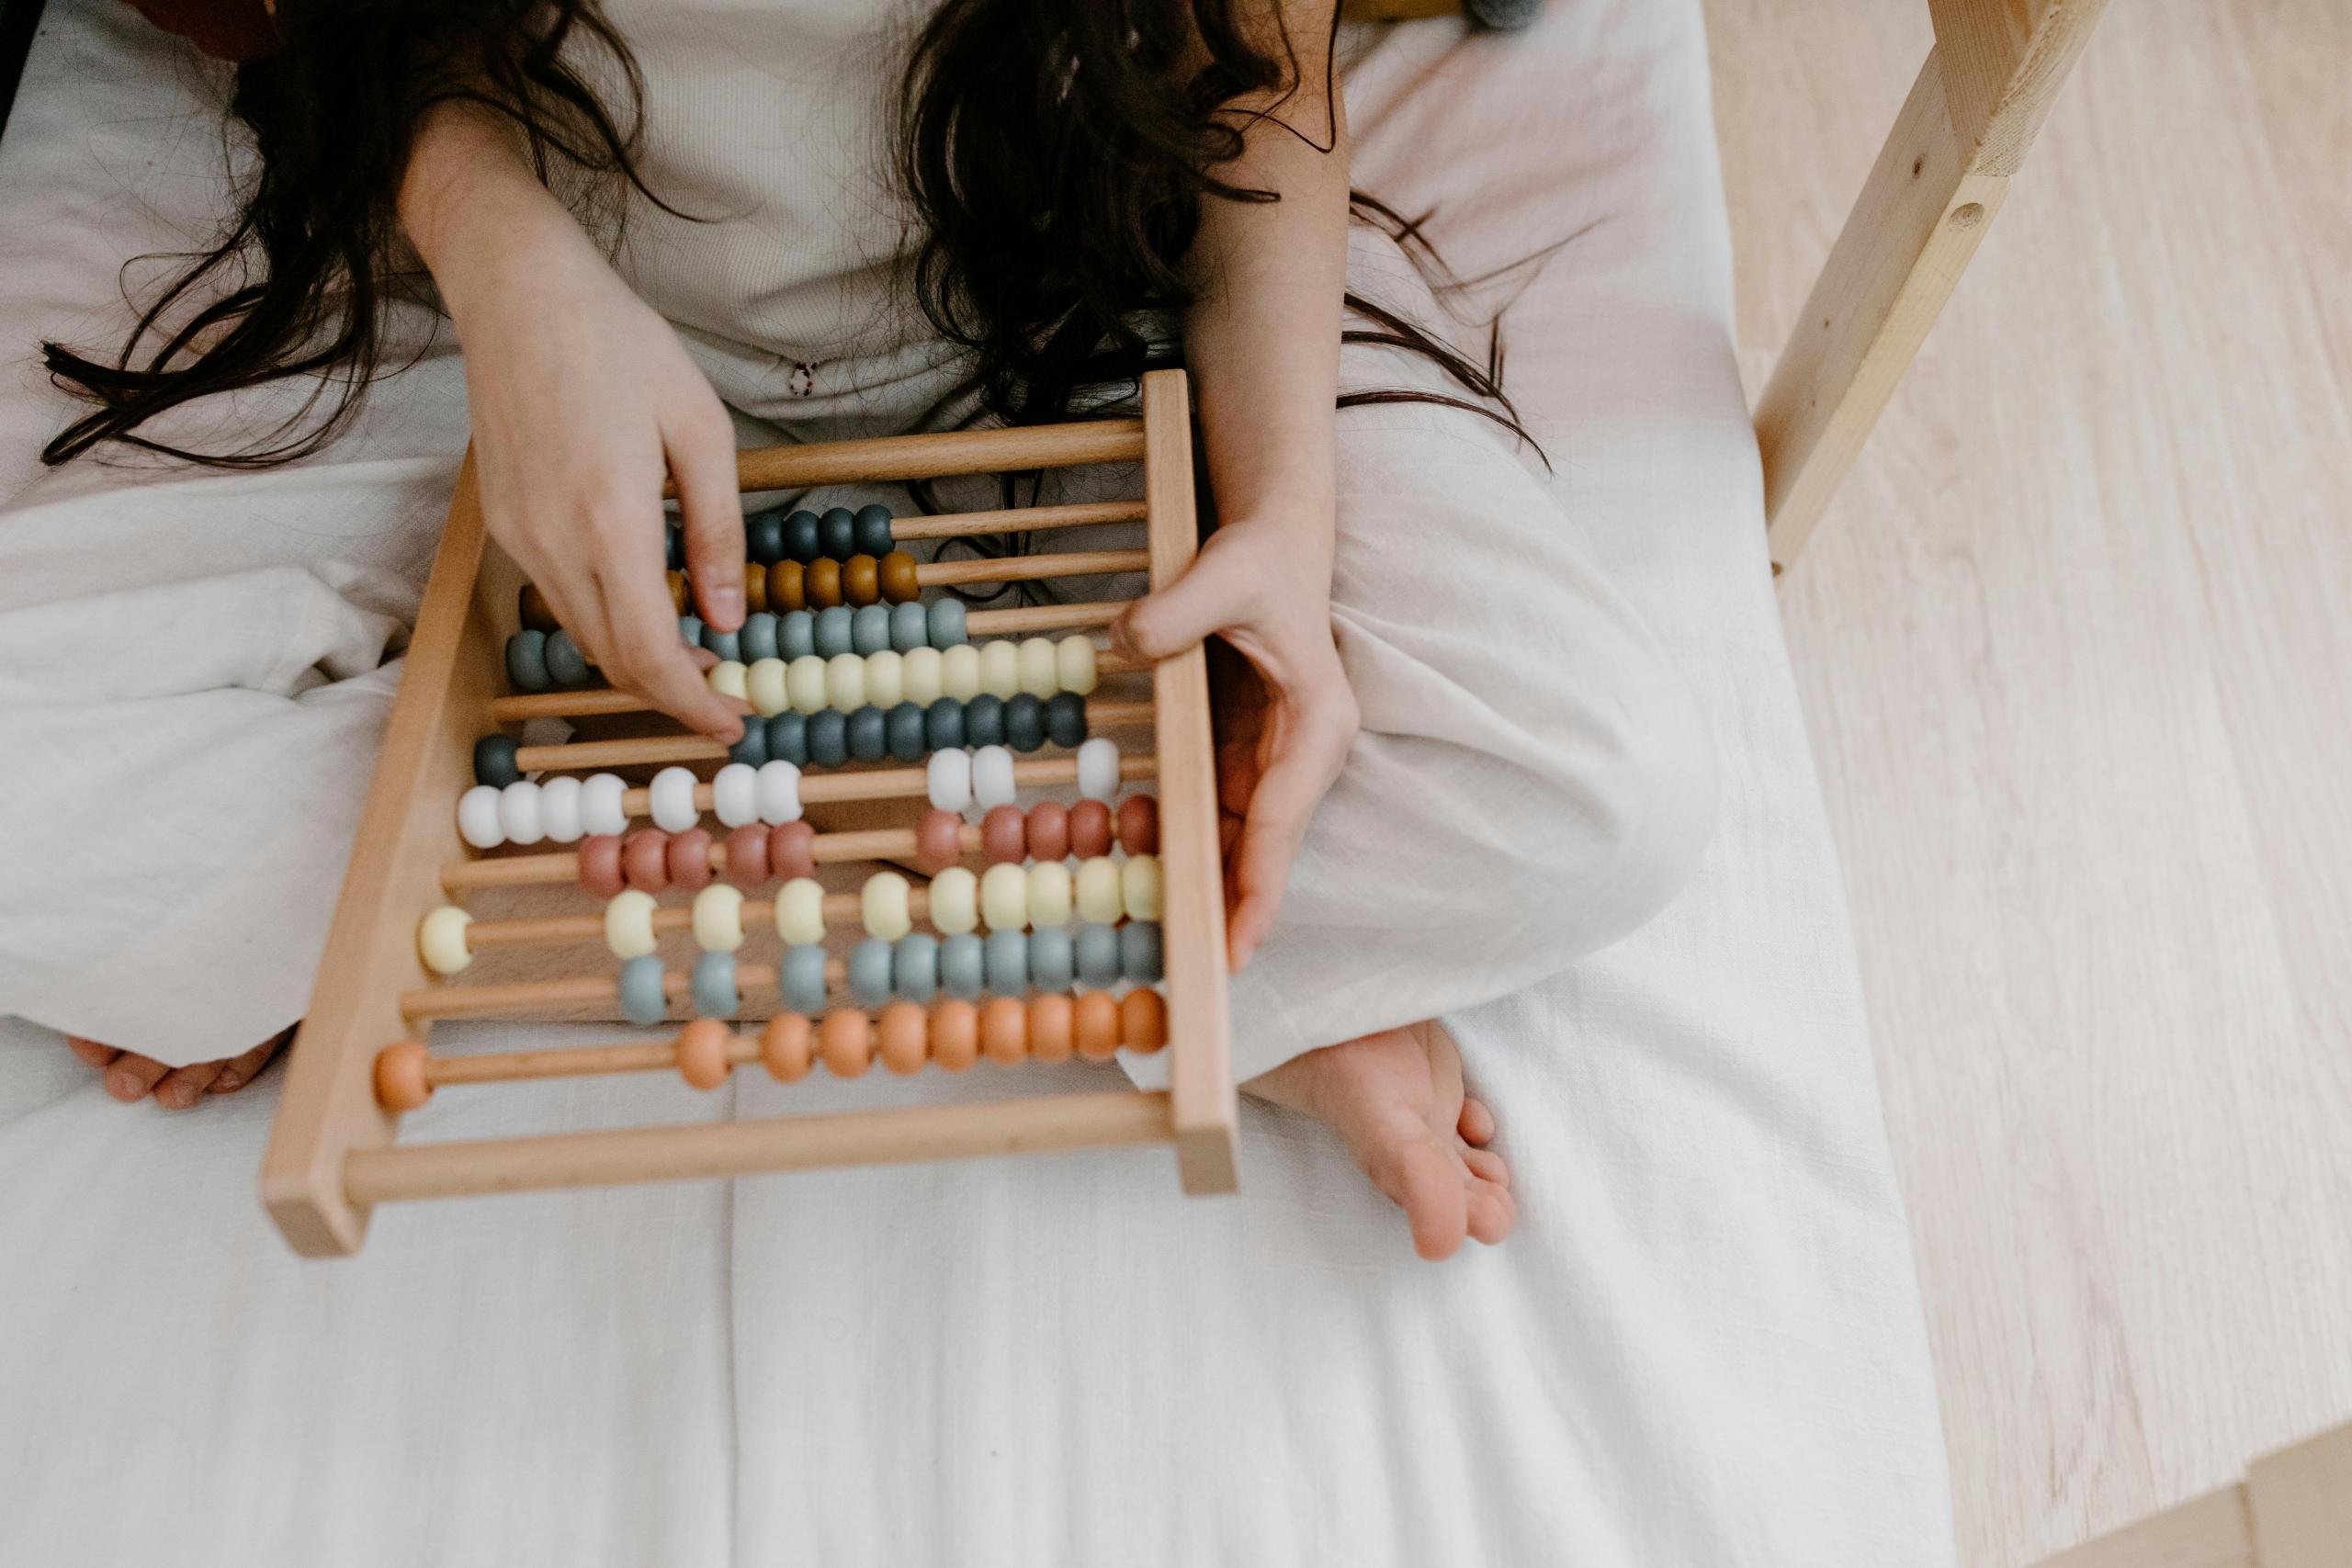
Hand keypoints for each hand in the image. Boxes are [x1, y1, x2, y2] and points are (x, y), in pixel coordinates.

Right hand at [407, 110, 745, 737]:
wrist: (518, 293)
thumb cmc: (621, 345)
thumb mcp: (702, 429)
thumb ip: (718, 531)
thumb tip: (728, 617)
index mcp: (612, 522)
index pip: (650, 654)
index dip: (692, 706)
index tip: (734, 725)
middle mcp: (555, 543)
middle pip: (613, 660)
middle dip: (671, 694)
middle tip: (725, 698)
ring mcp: (520, 538)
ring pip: (582, 636)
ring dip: (638, 661)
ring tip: (695, 653)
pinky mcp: (502, 526)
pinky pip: (559, 600)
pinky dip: (605, 622)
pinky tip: (647, 601)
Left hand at [1114, 517, 1357, 970]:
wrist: (1276, 538)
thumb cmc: (1260, 556)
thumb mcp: (1222, 573)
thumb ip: (1176, 611)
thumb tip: (1126, 643)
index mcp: (1316, 724)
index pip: (1280, 823)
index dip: (1255, 890)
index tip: (1234, 950)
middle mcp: (1303, 754)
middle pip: (1263, 849)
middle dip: (1228, 912)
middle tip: (1186, 974)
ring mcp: (1274, 758)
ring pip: (1237, 840)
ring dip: (1202, 886)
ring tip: (1159, 944)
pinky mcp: (1245, 752)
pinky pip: (1212, 812)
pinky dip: (1182, 844)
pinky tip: (1144, 878)